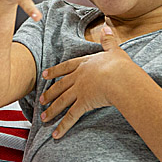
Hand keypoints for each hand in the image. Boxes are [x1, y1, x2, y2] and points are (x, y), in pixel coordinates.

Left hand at [39, 24, 134, 138]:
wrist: (120, 77)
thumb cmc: (120, 66)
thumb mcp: (115, 50)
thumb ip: (108, 40)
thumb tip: (106, 27)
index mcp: (85, 64)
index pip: (67, 67)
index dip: (55, 71)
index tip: (45, 75)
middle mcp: (79, 77)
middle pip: (60, 86)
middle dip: (50, 94)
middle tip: (41, 100)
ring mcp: (79, 91)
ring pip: (62, 102)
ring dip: (52, 111)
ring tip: (44, 118)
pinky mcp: (83, 104)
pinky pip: (70, 117)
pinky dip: (63, 126)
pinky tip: (55, 134)